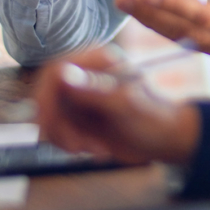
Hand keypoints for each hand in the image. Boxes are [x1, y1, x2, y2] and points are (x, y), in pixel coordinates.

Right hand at [33, 47, 199, 164]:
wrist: (163, 140)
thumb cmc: (152, 118)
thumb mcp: (124, 105)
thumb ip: (93, 89)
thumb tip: (61, 72)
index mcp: (98, 60)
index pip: (55, 70)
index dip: (45, 97)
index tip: (50, 123)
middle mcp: (84, 74)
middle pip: (45, 95)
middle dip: (56, 125)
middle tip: (75, 146)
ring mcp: (79, 95)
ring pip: (48, 116)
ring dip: (65, 138)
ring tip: (93, 149)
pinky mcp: (76, 115)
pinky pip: (55, 129)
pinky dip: (68, 143)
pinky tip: (92, 149)